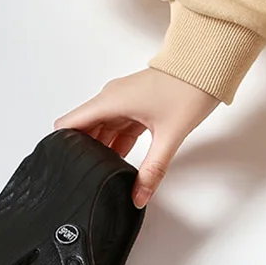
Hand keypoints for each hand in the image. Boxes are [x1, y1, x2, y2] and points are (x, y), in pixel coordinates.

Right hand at [55, 69, 218, 207]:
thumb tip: (139, 197)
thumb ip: (153, 171)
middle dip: (83, 153)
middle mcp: (112, 100)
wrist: (207, 67)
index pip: (70, 123)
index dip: (60, 144)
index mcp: (110, 101)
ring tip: (102, 176)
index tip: (58, 165)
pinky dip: (116, 145)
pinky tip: (120, 163)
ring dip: (102, 151)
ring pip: (102, 131)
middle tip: (84, 179)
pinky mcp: (135, 106)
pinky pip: (118, 129)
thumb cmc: (188, 89)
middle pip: (85, 130)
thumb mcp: (169, 137)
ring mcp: (123, 102)